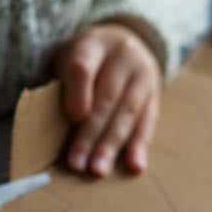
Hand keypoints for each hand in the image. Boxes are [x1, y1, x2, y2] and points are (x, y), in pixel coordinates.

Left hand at [54, 22, 161, 175]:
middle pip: (106, 98)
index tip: (74, 115)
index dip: (79, 91)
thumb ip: (63, 85)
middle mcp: (123, 57)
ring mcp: (143, 76)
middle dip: (90, 134)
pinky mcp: (155, 95)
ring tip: (98, 169)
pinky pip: (148, 123)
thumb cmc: (87, 59)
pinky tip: (135, 166)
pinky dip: (140, 146)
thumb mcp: (69, 58)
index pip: (84, 66)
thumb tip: (56, 127)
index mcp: (94, 44)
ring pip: (127, 114)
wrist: (126, 42)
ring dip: (111, 146)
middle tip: (77, 163)